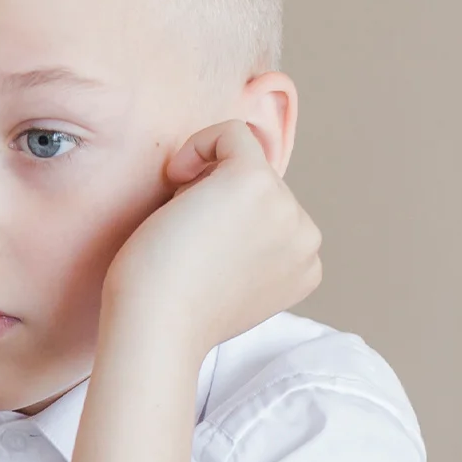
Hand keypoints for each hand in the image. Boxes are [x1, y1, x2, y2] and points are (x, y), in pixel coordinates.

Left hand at [103, 121, 321, 357]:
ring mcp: (285, 208)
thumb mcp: (230, 284)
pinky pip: (231, 133)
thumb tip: (237, 214)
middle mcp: (305, 238)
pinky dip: (198, 147)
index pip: (269, 217)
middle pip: (257, 189)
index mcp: (305, 267)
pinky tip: (175, 179)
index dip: (227, 226)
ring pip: (240, 165)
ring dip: (202, 189)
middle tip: (185, 249)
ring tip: (182, 232)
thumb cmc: (170, 313)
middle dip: (215, 206)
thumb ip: (250, 253)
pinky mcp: (255, 181)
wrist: (155, 328)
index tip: (200, 259)